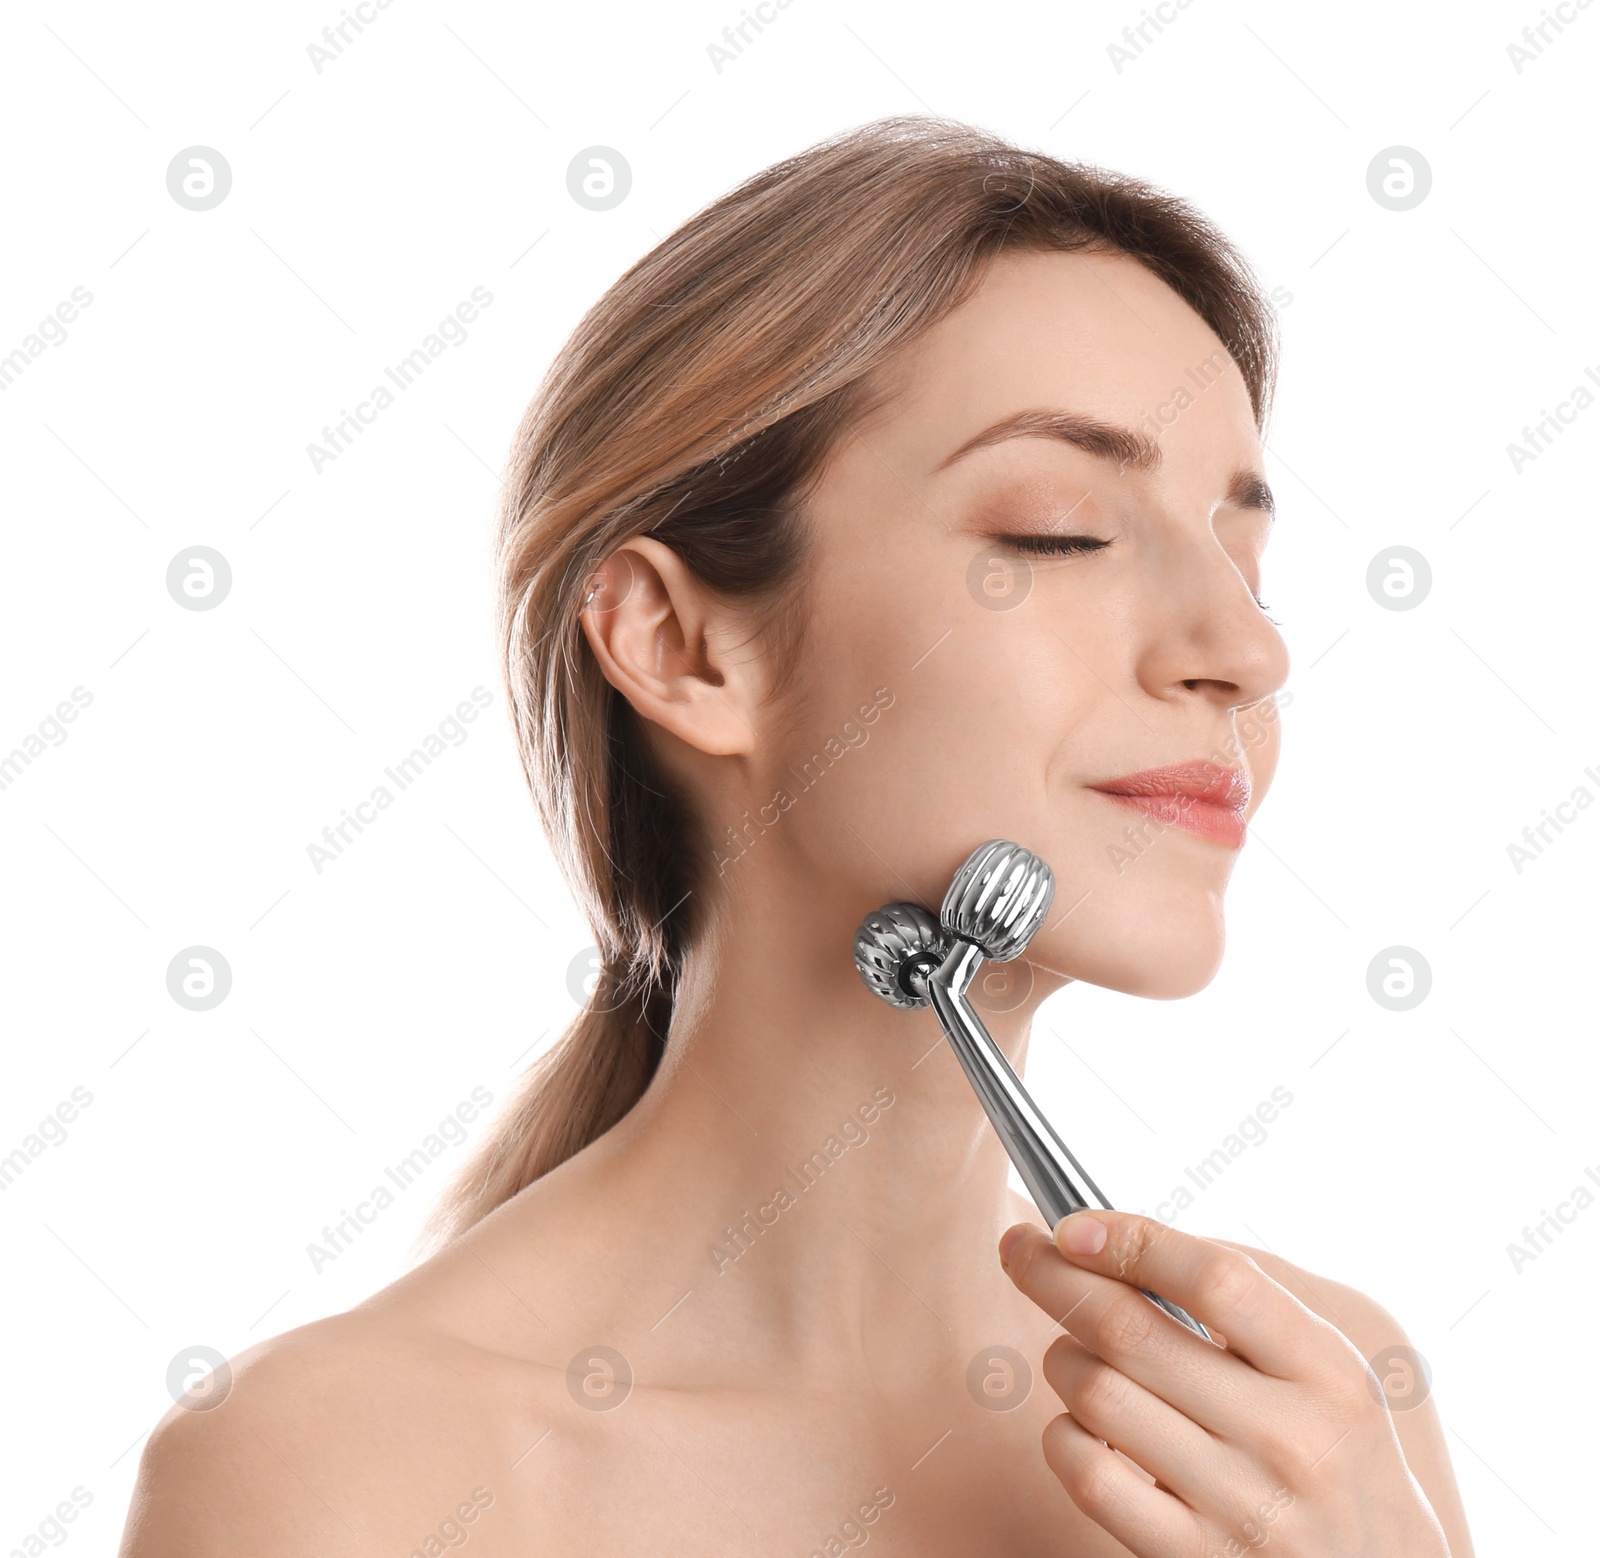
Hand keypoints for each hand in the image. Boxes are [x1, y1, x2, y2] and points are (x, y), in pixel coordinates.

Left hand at [998, 1210, 1450, 1556]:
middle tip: (1020, 1249)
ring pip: (1096, 1393)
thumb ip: (1248, 1304)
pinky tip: (1081, 1426)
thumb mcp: (1329, 1377)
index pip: (1216, 1280)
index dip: (1130, 1240)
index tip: (1073, 1224)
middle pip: (1131, 1330)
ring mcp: (1240, 1508)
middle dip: (1053, 1275)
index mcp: (1328, 1375)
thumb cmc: (1335, 1459)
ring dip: (1062, 1356)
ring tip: (1073, 1351)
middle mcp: (1290, 1441)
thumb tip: (1123, 1240)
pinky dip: (1063, 1435)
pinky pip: (1088, 1475)